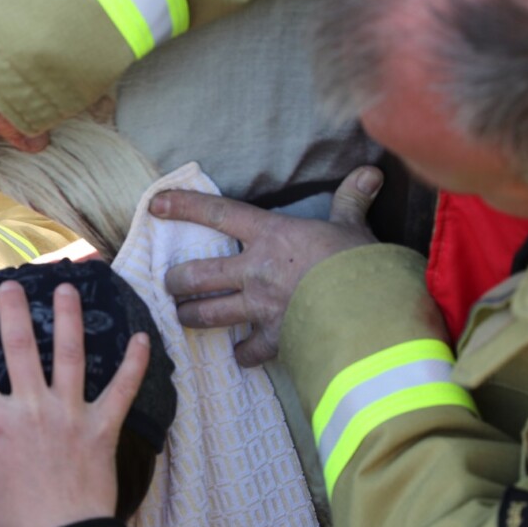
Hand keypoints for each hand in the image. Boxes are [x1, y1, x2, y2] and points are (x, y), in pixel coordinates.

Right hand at [0, 280, 149, 526]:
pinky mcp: (103, 426)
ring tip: (67, 288)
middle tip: (11, 284)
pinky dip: (134, 364)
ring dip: (68, 317)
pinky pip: (123, 389)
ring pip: (70, 354)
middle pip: (19, 347)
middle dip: (12, 311)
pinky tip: (142, 338)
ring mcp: (70, 413)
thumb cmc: (15, 521)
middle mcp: (32, 407)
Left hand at [152, 166, 382, 365]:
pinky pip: (246, 353)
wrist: (373, 310)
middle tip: (170, 283)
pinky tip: (241, 355)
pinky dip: (242, 355)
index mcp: (271, 236)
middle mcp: (256, 271)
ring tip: (183, 317)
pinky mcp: (274, 340)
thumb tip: (371, 172)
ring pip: (206, 315)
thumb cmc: (361, 263)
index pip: (217, 213)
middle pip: (195, 275)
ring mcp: (261, 308)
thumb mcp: (353, 227)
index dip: (182, 207)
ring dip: (190, 317)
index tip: (154, 205)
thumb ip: (351, 200)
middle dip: (175, 281)